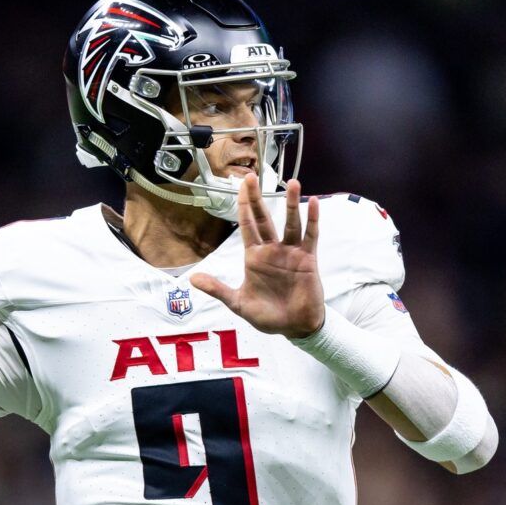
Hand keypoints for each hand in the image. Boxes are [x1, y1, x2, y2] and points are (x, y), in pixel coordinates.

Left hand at [190, 175, 325, 337]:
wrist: (294, 328)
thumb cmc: (268, 316)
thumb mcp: (238, 303)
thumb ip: (217, 289)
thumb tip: (193, 280)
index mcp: (254, 257)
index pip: (247, 226)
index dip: (244, 206)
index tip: (241, 187)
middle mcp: (272, 250)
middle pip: (264, 218)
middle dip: (258, 198)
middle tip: (252, 176)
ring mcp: (291, 253)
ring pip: (290, 223)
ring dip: (292, 203)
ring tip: (293, 183)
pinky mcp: (307, 259)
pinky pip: (310, 236)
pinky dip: (312, 220)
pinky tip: (313, 203)